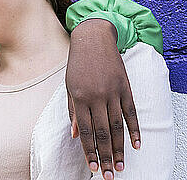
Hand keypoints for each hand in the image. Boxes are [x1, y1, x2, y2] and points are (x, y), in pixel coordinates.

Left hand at [66, 19, 139, 179]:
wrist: (93, 39)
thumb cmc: (77, 65)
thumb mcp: (69, 86)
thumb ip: (73, 111)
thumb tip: (74, 135)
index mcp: (79, 97)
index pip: (84, 131)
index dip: (89, 151)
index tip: (93, 167)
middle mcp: (96, 96)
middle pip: (102, 133)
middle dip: (105, 156)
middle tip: (109, 176)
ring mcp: (112, 92)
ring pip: (117, 126)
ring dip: (119, 149)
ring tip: (121, 167)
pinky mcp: (125, 87)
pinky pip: (131, 112)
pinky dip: (134, 130)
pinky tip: (136, 146)